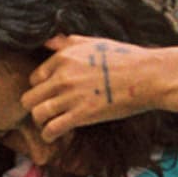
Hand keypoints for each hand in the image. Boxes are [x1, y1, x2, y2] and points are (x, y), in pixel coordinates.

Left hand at [27, 34, 162, 141]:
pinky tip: (53, 135)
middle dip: (35, 106)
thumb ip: (67, 42)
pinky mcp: (81, 115)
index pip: (34, 78)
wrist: (148, 76)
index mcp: (63, 58)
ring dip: (41, 121)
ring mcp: (70, 96)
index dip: (41, 88)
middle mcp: (62, 76)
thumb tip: (48, 42)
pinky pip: (52, 129)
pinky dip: (48, 135)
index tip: (50, 95)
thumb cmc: (125, 58)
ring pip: (37, 114)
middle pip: (30, 97)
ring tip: (49, 124)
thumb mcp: (93, 43)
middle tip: (46, 111)